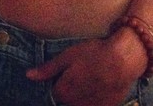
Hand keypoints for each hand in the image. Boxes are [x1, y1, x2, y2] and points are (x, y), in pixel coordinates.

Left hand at [26, 28, 146, 105]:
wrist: (124, 59)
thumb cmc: (95, 53)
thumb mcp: (68, 56)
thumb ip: (48, 69)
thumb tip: (28, 75)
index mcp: (64, 92)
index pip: (54, 91)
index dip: (61, 79)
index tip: (69, 69)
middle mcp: (76, 105)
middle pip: (67, 100)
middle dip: (71, 88)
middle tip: (82, 72)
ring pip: (80, 104)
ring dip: (82, 95)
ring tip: (93, 77)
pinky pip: (95, 105)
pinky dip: (95, 98)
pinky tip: (101, 84)